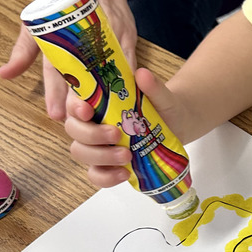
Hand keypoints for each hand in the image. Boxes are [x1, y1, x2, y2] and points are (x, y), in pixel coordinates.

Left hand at [0, 0, 137, 120]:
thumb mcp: (37, 18)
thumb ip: (24, 50)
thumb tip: (5, 74)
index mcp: (63, 31)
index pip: (58, 66)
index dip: (57, 91)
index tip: (57, 113)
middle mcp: (88, 35)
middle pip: (87, 74)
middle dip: (83, 99)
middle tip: (79, 119)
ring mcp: (111, 37)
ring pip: (110, 72)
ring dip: (108, 96)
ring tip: (102, 118)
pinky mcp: (129, 38)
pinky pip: (129, 67)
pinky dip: (127, 86)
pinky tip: (125, 103)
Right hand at [64, 67, 180, 188]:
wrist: (178, 126)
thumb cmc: (164, 107)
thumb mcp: (162, 96)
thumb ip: (153, 87)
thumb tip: (143, 74)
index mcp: (98, 100)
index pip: (75, 102)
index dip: (75, 107)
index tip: (88, 111)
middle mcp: (93, 122)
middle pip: (74, 129)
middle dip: (91, 134)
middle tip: (116, 135)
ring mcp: (98, 144)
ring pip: (81, 152)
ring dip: (100, 157)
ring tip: (126, 156)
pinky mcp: (107, 163)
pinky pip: (96, 174)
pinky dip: (106, 177)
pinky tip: (124, 174)